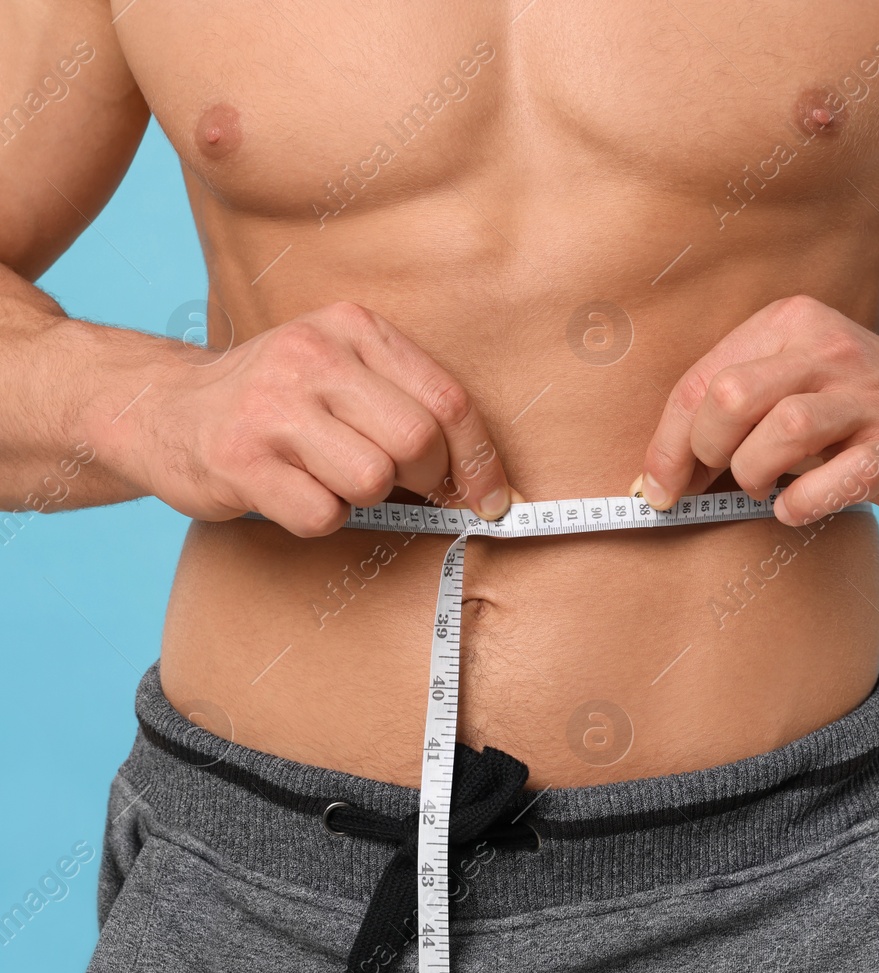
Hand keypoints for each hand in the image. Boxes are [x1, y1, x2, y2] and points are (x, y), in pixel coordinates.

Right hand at [112, 301, 512, 536]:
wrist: (163, 408)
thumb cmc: (278, 400)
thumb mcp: (342, 369)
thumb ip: (408, 403)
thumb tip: (485, 482)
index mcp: (352, 327)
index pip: (448, 399)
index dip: (481, 459)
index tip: (493, 498)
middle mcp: (311, 357)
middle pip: (416, 443)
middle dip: (423, 480)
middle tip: (401, 485)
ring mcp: (271, 408)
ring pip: (373, 482)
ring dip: (365, 498)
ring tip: (331, 477)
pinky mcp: (239, 462)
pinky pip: (323, 514)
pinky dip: (320, 517)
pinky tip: (292, 492)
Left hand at [639, 295, 878, 524]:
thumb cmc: (849, 402)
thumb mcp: (790, 375)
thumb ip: (729, 408)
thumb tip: (657, 476)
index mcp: (790, 325)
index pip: (702, 381)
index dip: (668, 444)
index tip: (658, 489)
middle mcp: (830, 352)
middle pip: (732, 397)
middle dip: (707, 452)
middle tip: (721, 477)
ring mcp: (870, 399)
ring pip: (783, 431)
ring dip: (754, 475)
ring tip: (763, 487)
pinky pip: (839, 479)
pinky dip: (802, 504)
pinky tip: (796, 508)